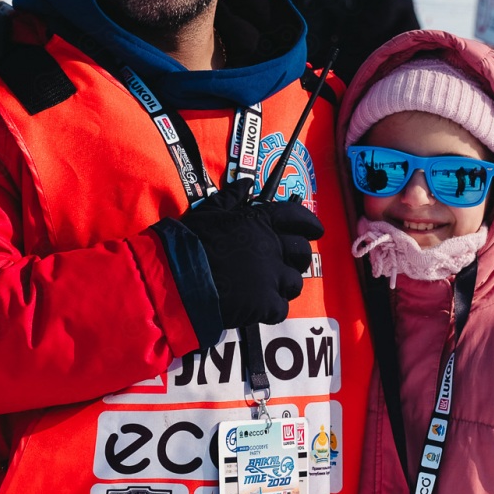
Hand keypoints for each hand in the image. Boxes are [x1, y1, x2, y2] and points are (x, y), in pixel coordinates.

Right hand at [176, 178, 322, 328]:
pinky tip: (258, 307)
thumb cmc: (190, 242)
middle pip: (302, 252)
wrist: (178, 278)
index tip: (316, 230)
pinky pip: (281, 309)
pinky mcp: (265, 303)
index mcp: (260, 221)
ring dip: (284, 286)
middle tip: (287, 263)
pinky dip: (271, 310)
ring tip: (269, 288)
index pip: (298, 217)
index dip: (310, 224)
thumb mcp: (209, 212)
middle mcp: (271, 246)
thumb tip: (246, 184)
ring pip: (294, 283)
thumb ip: (231, 197)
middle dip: (298, 258)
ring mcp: (270, 276)